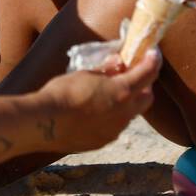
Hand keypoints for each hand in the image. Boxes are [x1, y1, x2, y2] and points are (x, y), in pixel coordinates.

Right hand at [38, 48, 161, 153]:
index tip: (153, 53)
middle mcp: (124, 114)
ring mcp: (114, 131)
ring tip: (107, 95)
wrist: (43, 123)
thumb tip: (118, 64)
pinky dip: (111, 117)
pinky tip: (94, 112)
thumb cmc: (62, 92)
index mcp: (122, 92)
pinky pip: (114, 127)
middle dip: (143, 86)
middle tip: (132, 76)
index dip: (153, 61)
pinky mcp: (102, 141)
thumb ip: (105, 70)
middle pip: (147, 98)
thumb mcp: (84, 74)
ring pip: (130, 114)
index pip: (148, 73)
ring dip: (126, 103)